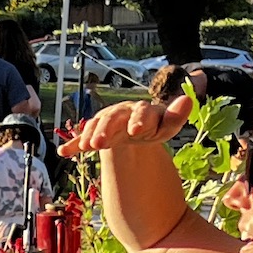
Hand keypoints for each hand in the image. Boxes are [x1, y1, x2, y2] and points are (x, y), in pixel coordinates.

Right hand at [64, 87, 190, 158]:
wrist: (136, 128)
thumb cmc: (154, 127)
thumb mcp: (167, 126)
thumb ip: (176, 116)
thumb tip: (188, 99)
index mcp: (141, 110)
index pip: (140, 113)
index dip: (138, 120)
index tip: (136, 131)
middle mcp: (121, 113)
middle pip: (112, 119)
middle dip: (105, 129)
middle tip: (100, 143)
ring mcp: (106, 122)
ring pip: (96, 126)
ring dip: (90, 135)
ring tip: (86, 148)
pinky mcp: (95, 134)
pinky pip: (82, 139)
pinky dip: (73, 145)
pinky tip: (64, 152)